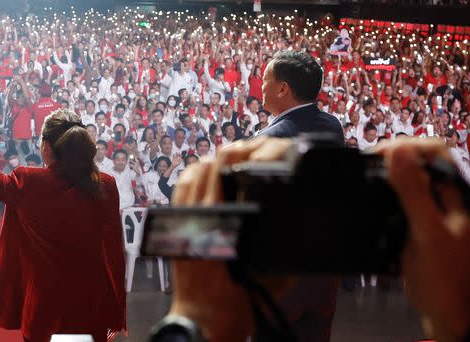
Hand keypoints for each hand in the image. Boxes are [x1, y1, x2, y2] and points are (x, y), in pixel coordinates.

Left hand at [170, 139, 291, 341]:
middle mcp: (198, 215)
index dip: (243, 154)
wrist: (205, 320)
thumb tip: (295, 214)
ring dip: (211, 163)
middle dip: (230, 154)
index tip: (259, 149)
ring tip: (229, 162)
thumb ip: (282, 241)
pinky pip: (180, 190)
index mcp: (222, 221)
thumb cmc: (239, 300)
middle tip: (249, 151)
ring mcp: (183, 219)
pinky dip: (194, 178)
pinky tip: (206, 178)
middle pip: (209, 165)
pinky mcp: (174, 226)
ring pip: (192, 173)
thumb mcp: (271, 272)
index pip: (225, 169)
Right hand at [375, 137, 469, 341]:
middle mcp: (442, 197)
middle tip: (360, 169)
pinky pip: (395, 204)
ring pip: (403, 183)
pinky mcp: (412, 228)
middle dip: (389, 161)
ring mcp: (428, 213)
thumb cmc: (443, 274)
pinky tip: (363, 203)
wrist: (447, 316)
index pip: (432, 151)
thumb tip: (395, 147)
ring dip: (382, 179)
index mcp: (453, 193)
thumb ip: (414, 191)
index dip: (405, 146)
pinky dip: (379, 199)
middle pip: (416, 164)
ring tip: (358, 182)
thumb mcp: (428, 230)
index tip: (373, 156)